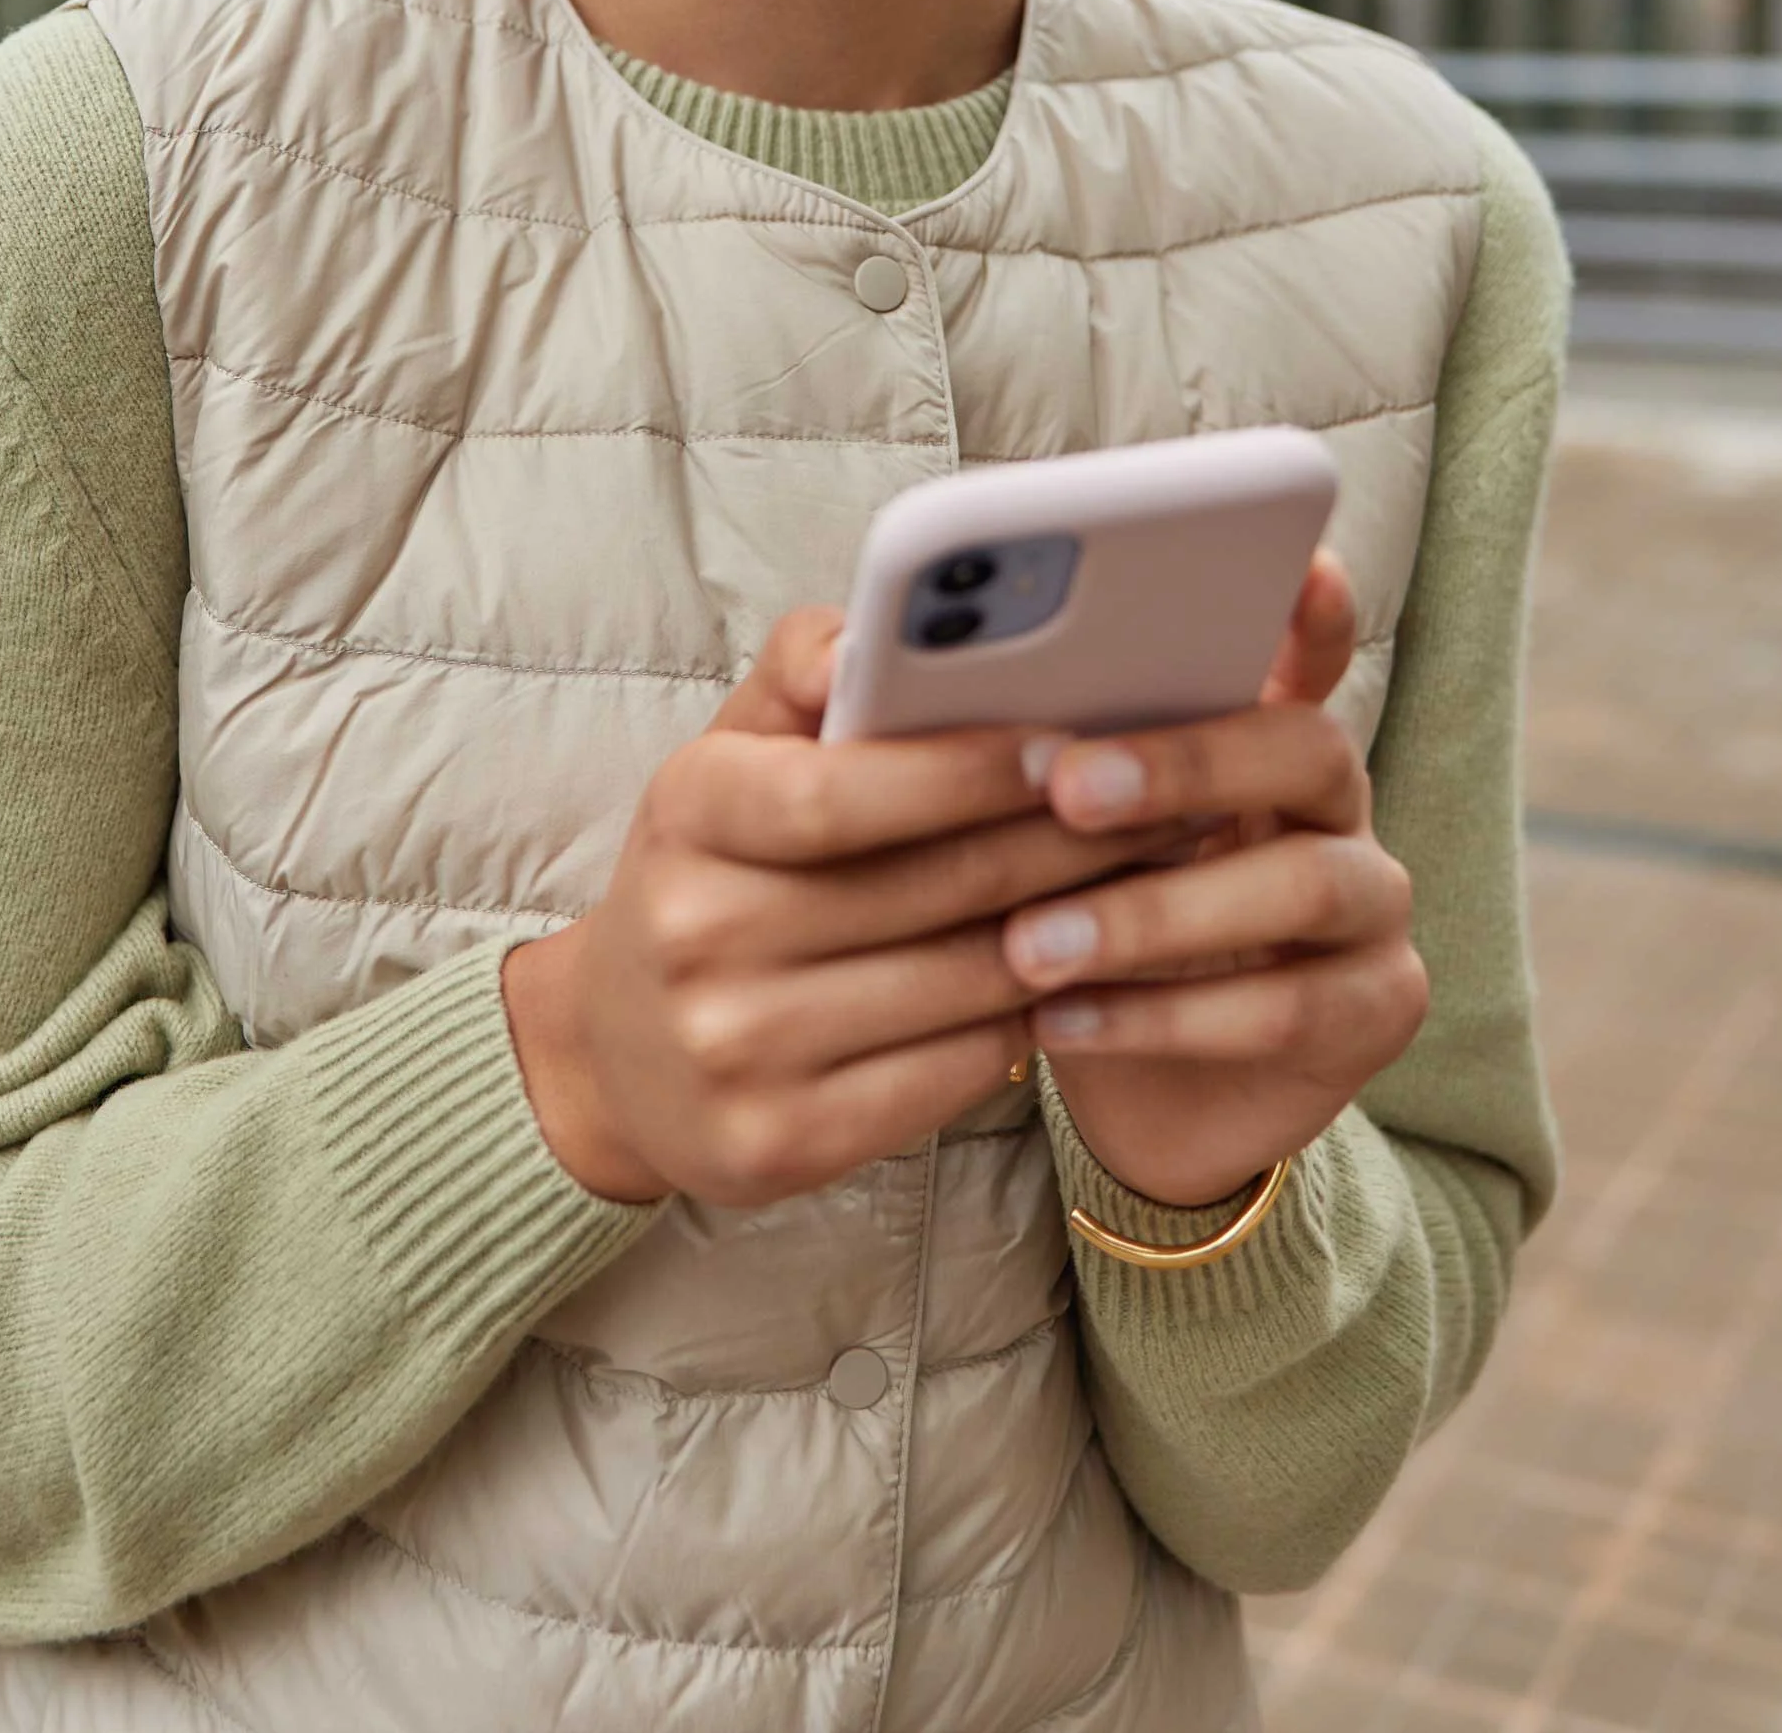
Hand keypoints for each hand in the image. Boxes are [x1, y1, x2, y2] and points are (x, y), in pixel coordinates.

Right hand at [502, 609, 1147, 1209]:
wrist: (615, 1053)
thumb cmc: (710, 871)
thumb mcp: (729, 755)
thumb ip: (802, 670)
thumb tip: (871, 635)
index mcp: (687, 812)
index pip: (838, 792)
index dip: (965, 770)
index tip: (1069, 743)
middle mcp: (699, 933)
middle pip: (928, 888)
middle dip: (1064, 841)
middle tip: (1167, 803)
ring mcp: (735, 1050)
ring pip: (960, 982)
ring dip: (1074, 930)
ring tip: (1153, 882)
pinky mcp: (779, 1145)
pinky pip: (954, 1074)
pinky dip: (1031, 1022)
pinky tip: (1082, 979)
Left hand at [1004, 553, 1427, 1209]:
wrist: (1145, 1094)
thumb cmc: (1076, 919)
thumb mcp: (1047, 831)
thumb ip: (1018, 748)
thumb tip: (890, 678)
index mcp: (1261, 726)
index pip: (1308, 642)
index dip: (1310, 605)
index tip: (1294, 564)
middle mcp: (1335, 800)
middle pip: (1307, 747)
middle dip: (1186, 761)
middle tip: (1067, 785)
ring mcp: (1372, 904)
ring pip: (1302, 884)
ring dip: (1155, 912)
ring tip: (1029, 943)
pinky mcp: (1377, 1009)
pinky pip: (1286, 1007)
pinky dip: (1162, 1014)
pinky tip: (1061, 1019)